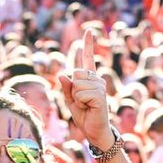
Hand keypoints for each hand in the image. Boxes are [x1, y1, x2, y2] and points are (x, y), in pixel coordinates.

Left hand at [58, 30, 113, 150]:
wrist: (94, 131)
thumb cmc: (84, 116)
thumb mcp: (70, 101)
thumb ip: (66, 88)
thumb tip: (62, 75)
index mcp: (89, 79)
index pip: (87, 59)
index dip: (88, 45)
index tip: (88, 31)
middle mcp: (97, 80)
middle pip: (76, 73)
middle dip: (73, 89)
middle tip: (81, 101)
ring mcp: (100, 87)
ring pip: (77, 84)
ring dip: (76, 98)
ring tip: (85, 105)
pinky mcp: (100, 95)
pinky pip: (81, 93)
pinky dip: (80, 102)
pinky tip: (89, 107)